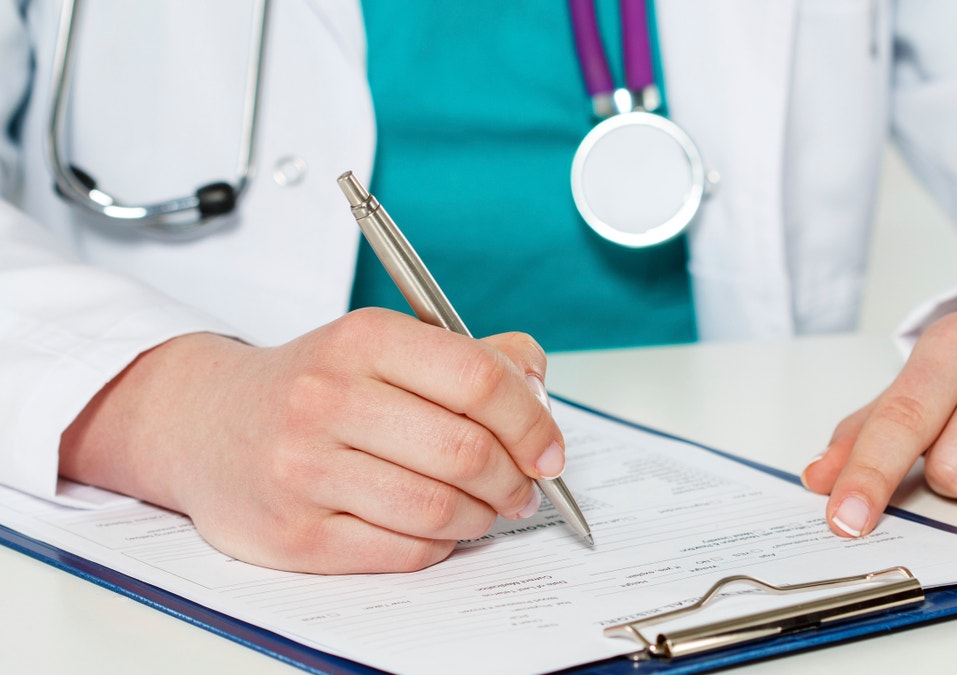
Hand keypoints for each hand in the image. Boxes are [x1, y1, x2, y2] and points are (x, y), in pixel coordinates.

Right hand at [59, 308, 564, 572]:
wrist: (202, 423)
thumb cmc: (311, 385)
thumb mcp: (383, 344)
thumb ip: (469, 355)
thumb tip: (538, 383)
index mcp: (362, 340)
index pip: (478, 379)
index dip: (532, 421)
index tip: (549, 449)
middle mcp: (327, 399)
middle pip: (466, 451)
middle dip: (515, 479)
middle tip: (523, 486)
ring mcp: (304, 470)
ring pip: (438, 509)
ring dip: (483, 516)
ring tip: (486, 508)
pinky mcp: (293, 535)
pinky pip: (402, 551)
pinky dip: (439, 544)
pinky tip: (436, 528)